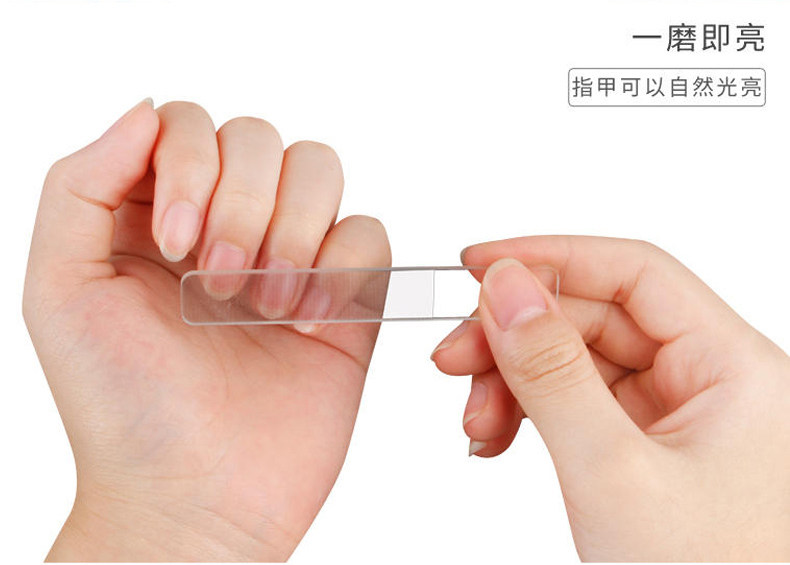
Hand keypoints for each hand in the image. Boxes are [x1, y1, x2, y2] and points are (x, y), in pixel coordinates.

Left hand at [23, 100, 389, 560]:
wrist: (195, 500)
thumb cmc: (122, 408)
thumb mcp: (61, 290)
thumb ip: (80, 185)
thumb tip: (147, 110)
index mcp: (159, 214)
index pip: (190, 125)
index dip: (190, 165)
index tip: (174, 244)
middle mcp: (229, 226)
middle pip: (262, 138)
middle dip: (245, 203)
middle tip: (220, 282)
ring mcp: (292, 258)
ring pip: (320, 170)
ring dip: (294, 230)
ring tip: (266, 304)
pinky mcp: (347, 297)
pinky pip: (369, 233)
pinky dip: (342, 268)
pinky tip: (308, 323)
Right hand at [432, 236, 789, 560]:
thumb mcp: (611, 472)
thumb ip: (553, 373)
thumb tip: (506, 288)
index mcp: (733, 368)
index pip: (634, 272)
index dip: (551, 258)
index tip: (479, 266)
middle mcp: (709, 381)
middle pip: (594, 317)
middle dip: (515, 336)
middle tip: (453, 358)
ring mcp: (675, 416)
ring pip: (577, 361)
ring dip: (513, 380)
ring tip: (476, 420)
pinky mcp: (645, 446)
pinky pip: (576, 403)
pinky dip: (528, 413)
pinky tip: (496, 436)